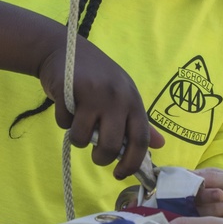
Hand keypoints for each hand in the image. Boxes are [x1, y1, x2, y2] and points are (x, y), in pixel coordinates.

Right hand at [36, 37, 164, 179]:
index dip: (131, 163)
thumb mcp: (122, 94)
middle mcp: (116, 97)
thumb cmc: (96, 76)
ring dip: (77, 139)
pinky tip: (66, 107)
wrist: (64, 49)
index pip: (140, 139)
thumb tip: (160, 144)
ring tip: (77, 126)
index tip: (120, 174)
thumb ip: (139, 121)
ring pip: (83, 138)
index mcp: (132, 100)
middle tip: (96, 156)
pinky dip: (63, 121)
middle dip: (101, 158)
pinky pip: (64, 123)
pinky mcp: (69, 92)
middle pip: (111, 145)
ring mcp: (93, 94)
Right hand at [192, 168, 222, 223]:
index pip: (189, 179)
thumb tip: (187, 174)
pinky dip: (216, 218)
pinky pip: (202, 223)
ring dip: (214, 207)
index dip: (190, 182)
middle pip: (189, 195)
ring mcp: (206, 214)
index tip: (201, 184)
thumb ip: (213, 177)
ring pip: (195, 209)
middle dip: (205, 195)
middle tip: (221, 195)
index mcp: (210, 181)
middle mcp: (205, 197)